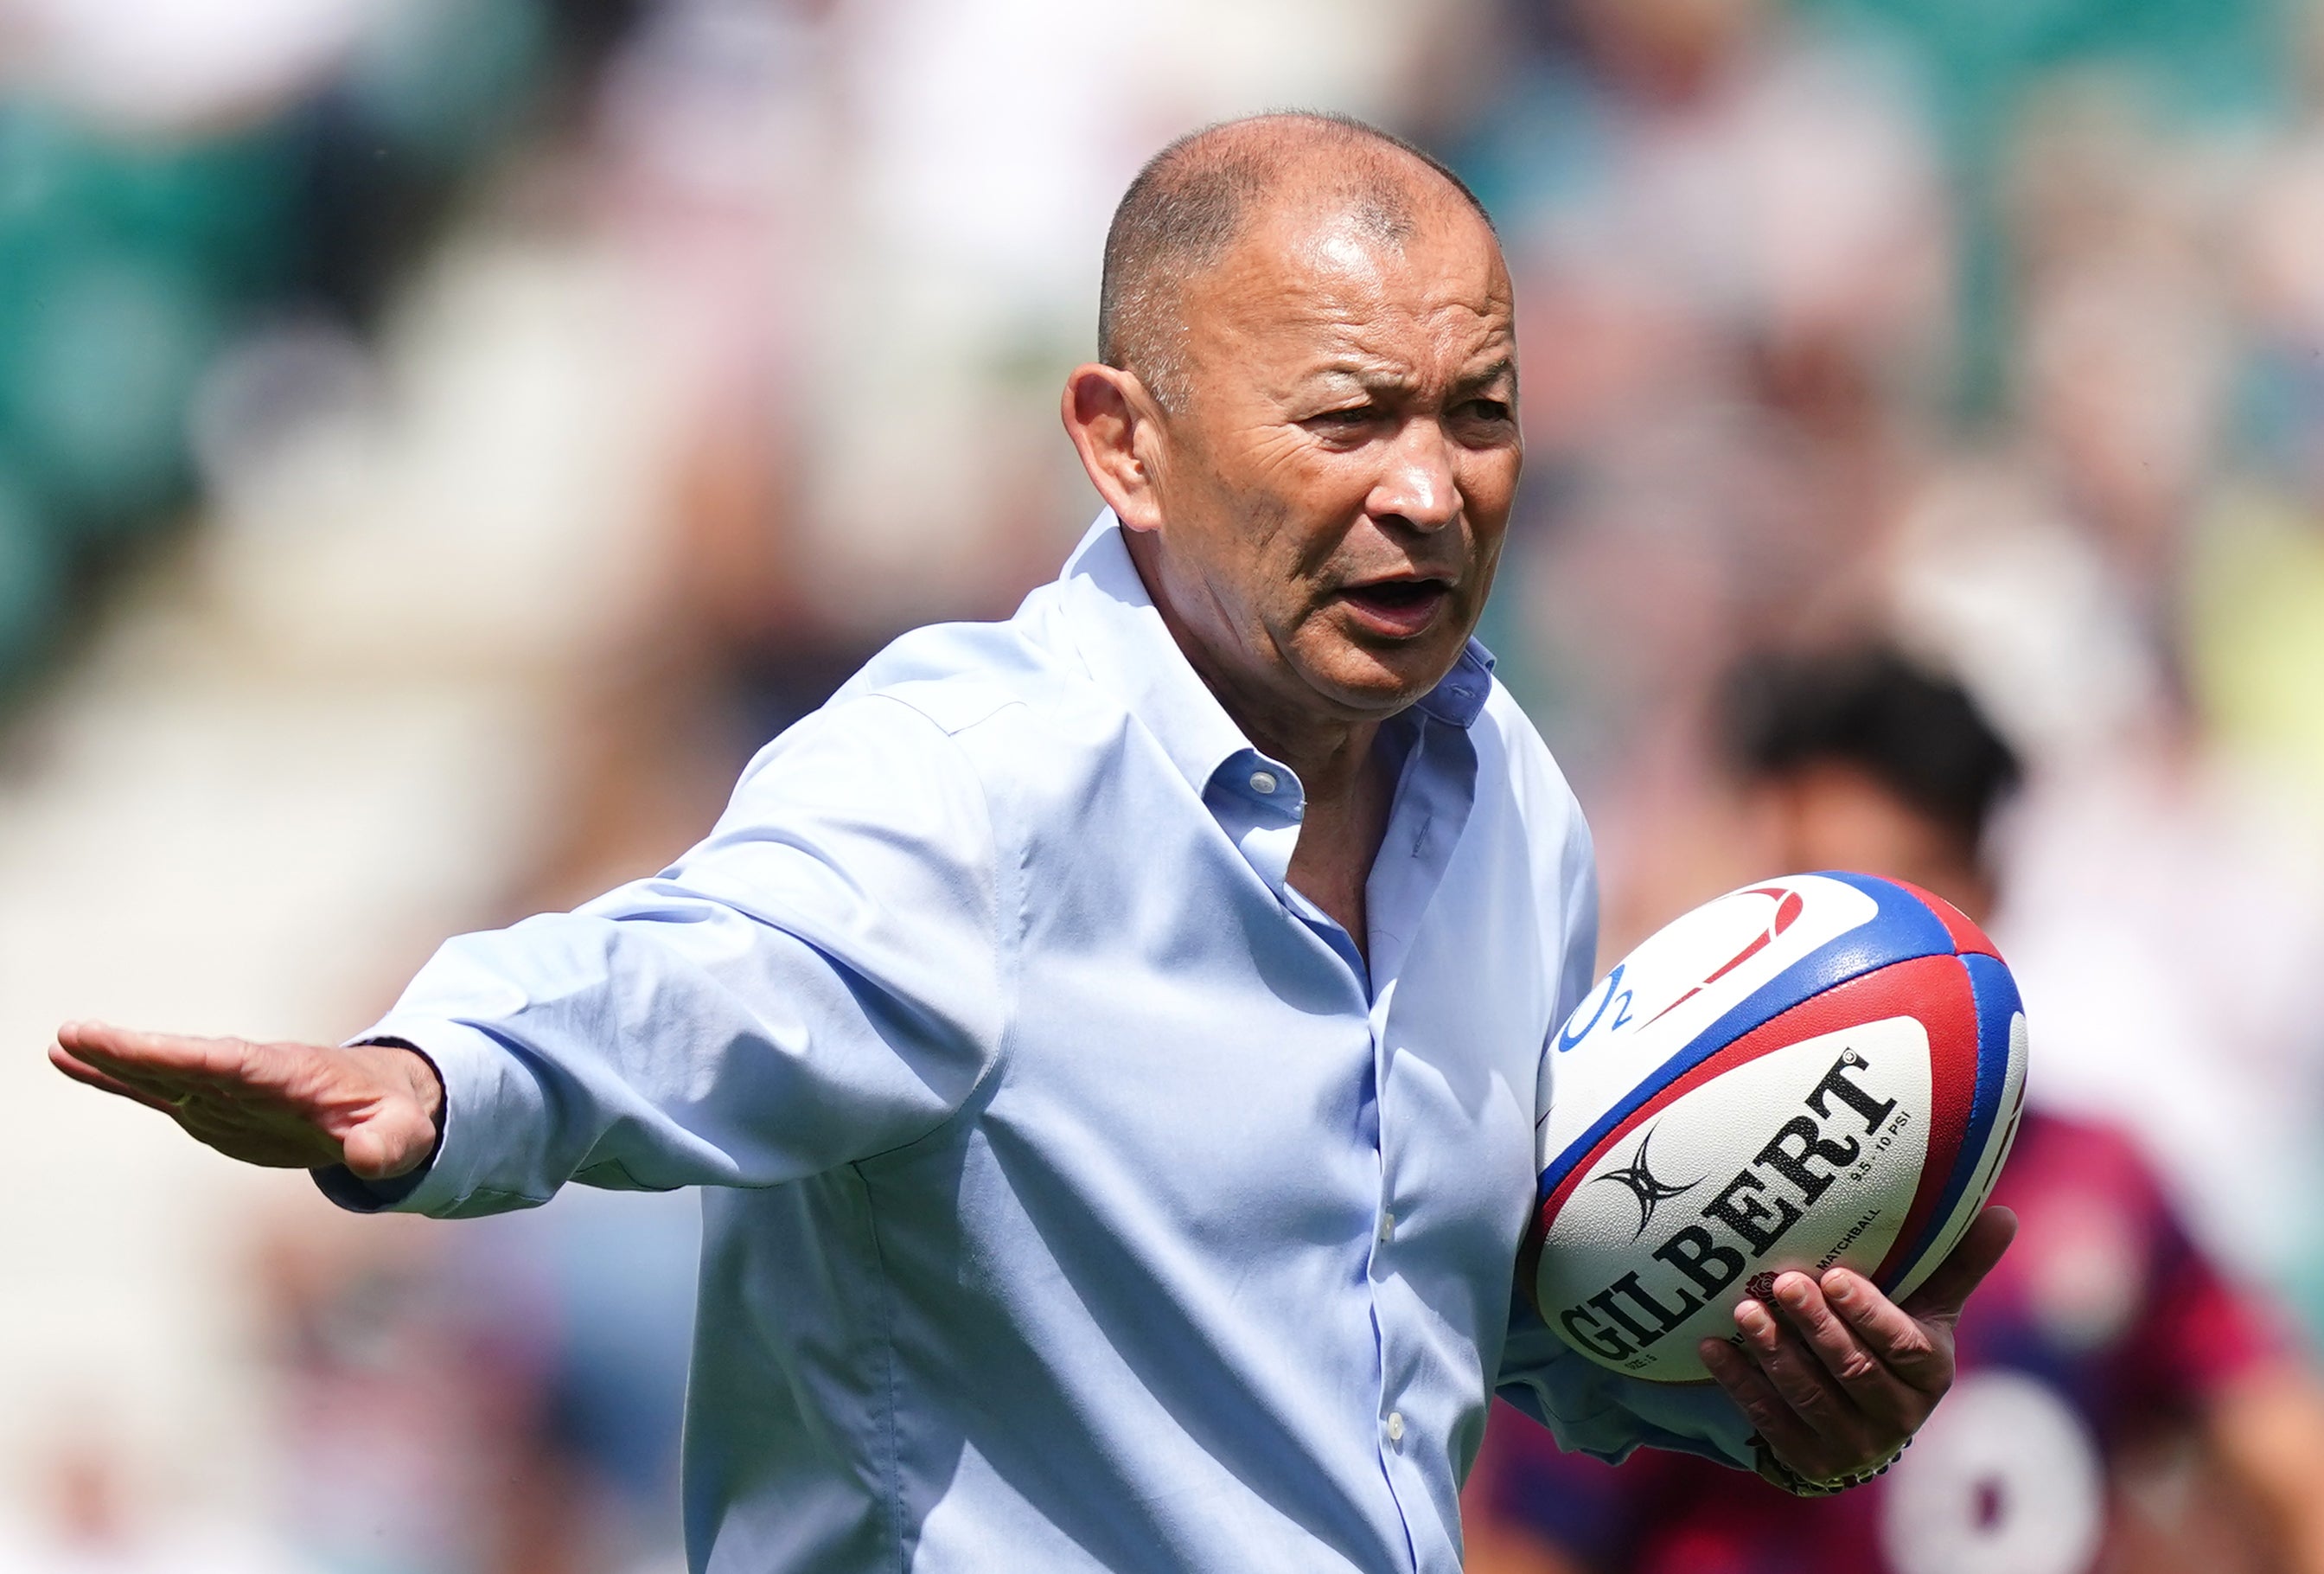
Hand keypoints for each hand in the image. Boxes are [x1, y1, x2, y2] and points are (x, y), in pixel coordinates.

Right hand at [50, 1020, 443, 1181]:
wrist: (380, 1104)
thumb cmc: (392, 1116)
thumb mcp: (403, 1134)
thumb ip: (389, 1145)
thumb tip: (371, 1162)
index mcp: (288, 1076)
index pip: (229, 1063)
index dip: (182, 1056)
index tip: (139, 1046)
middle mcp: (247, 1077)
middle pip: (182, 1062)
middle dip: (132, 1051)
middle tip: (76, 1033)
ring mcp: (224, 1092)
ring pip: (161, 1075)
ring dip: (113, 1061)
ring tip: (62, 1044)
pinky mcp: (211, 1107)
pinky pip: (159, 1089)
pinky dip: (119, 1077)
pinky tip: (74, 1062)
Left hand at [1697, 1206, 2016, 1483]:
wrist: (1862, 1419)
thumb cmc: (1895, 1341)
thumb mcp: (1928, 1306)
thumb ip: (1958, 1264)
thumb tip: (2004, 1212)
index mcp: (1931, 1374)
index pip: (1904, 1347)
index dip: (1869, 1315)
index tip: (1836, 1277)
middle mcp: (1899, 1417)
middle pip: (1853, 1370)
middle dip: (1815, 1325)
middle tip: (1782, 1282)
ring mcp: (1853, 1445)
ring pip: (1810, 1395)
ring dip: (1774, 1351)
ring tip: (1744, 1308)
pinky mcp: (1809, 1463)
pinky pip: (1770, 1421)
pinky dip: (1741, 1383)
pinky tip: (1715, 1347)